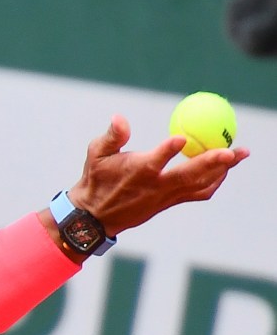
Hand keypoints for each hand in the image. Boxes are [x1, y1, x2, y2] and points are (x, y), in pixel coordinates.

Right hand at [67, 114, 249, 236]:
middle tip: (231, 150)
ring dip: (221, 171)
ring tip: (239, 155)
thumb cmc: (96, 180)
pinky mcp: (169, 202)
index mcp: (137, 172)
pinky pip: (198, 193)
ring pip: (198, 185)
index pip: (155, 161)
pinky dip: (214, 182)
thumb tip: (119, 118)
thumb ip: (111, 136)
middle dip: (211, 163)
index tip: (181, 138)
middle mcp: (154, 186)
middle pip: (188, 175)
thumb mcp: (96, 155)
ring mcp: (164, 197)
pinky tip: (224, 170)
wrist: (95, 216)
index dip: (168, 150)